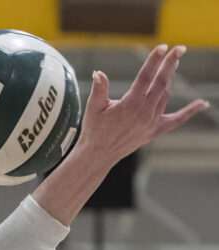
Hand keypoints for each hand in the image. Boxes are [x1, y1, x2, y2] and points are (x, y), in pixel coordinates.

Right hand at [78, 44, 207, 164]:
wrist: (98, 156)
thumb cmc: (94, 130)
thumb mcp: (94, 108)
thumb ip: (99, 89)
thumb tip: (98, 73)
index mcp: (130, 104)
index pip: (146, 76)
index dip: (154, 60)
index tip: (163, 47)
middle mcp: (144, 112)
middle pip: (161, 82)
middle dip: (171, 64)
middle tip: (180, 48)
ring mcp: (151, 122)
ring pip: (166, 95)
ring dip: (171, 78)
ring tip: (174, 64)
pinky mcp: (154, 131)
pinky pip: (176, 120)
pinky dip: (190, 111)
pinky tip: (202, 103)